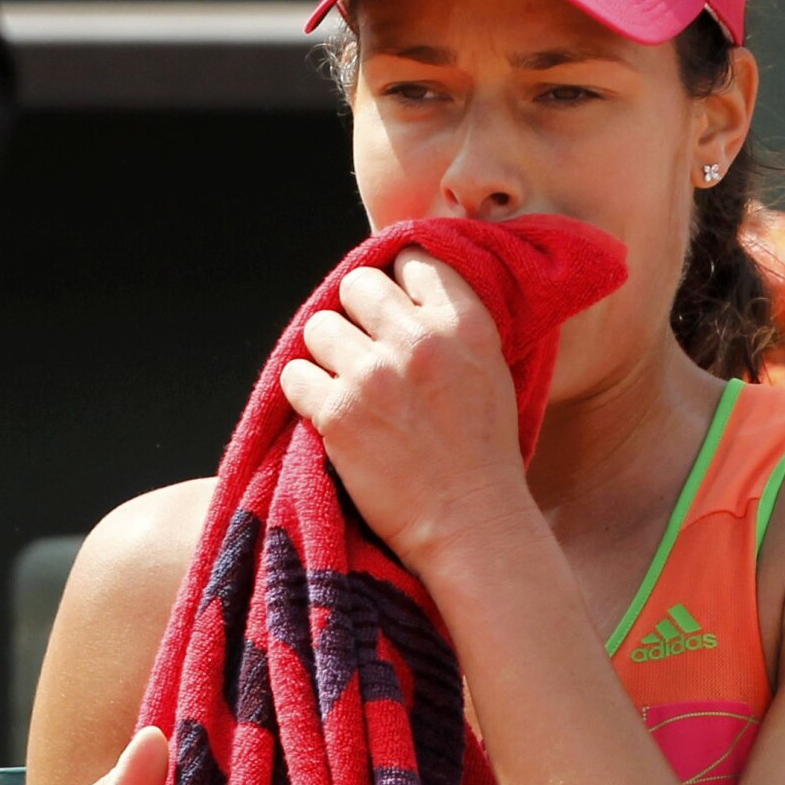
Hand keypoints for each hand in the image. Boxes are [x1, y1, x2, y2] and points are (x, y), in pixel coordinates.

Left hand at [280, 248, 537, 572]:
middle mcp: (419, 340)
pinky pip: (294, 375)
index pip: (413, 259)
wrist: (470, 524)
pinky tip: (328, 414)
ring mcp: (374, 375)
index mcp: (466, 323)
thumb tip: (408, 286)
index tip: (396, 313)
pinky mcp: (337, 413)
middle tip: (366, 352)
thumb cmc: (483, 455)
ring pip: (318, 327)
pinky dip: (304, 394)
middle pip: (357, 284)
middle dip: (355, 315)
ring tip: (347, 387)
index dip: (399, 285)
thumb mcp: (490, 370)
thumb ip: (454, 325)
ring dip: (326, 355)